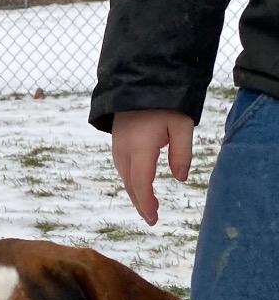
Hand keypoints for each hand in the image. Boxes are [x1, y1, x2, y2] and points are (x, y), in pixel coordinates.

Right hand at [112, 110, 194, 225]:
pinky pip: (123, 170)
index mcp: (140, 148)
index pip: (141, 184)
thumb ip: (182, 152)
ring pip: (125, 179)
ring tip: (149, 205)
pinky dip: (132, 182)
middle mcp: (124, 151)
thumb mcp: (182, 124)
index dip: (147, 204)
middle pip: (131, 185)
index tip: (154, 218)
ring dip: (136, 194)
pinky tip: (141, 185)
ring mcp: (117, 148)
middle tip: (153, 218)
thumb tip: (180, 179)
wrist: (140, 81)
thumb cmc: (165, 102)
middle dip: (141, 204)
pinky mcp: (116, 144)